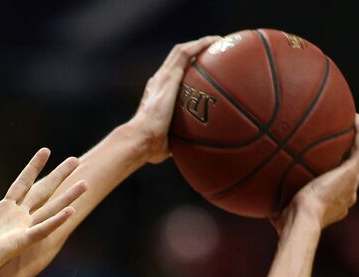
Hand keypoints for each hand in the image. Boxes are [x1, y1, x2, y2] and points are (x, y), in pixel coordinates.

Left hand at [0, 149, 85, 276]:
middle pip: (42, 192)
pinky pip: (43, 230)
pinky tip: (71, 211)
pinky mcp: (20, 242)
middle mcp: (16, 219)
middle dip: (59, 176)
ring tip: (85, 184)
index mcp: (2, 211)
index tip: (46, 151)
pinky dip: (57, 220)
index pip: (22, 183)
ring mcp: (21, 231)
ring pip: (50, 209)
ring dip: (68, 197)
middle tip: (76, 161)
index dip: (34, 167)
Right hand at [127, 35, 221, 164]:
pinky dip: (200, 44)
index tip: (199, 70)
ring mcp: (163, 77)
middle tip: (213, 51)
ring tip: (217, 42)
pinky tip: (215, 42)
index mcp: (156, 95)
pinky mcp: (169, 76)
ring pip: (181, 51)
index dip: (184, 69)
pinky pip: (186, 53)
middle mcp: (158, 82)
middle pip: (177, 59)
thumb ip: (178, 141)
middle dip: (194, 51)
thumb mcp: (168, 142)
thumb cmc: (150, 147)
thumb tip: (191, 151)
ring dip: (199, 43)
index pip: (170, 76)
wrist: (141, 138)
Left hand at [271, 115, 358, 234]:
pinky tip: (354, 117)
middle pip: (353, 172)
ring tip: (353, 123)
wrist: (302, 220)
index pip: (338, 187)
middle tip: (345, 140)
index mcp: (334, 205)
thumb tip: (259, 201)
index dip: (334, 176)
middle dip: (350, 158)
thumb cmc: (287, 221)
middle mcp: (347, 195)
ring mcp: (351, 184)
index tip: (326, 166)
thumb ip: (275, 203)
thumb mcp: (279, 211)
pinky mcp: (351, 173)